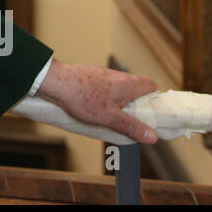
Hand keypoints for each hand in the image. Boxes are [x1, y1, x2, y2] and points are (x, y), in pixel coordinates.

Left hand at [37, 60, 159, 143]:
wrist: (55, 82)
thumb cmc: (82, 98)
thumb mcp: (110, 118)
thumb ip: (132, 127)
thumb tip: (153, 136)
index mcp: (127, 84)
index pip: (152, 85)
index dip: (156, 99)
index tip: (154, 113)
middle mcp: (117, 76)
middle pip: (136, 88)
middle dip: (137, 104)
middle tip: (134, 120)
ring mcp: (102, 74)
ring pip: (119, 88)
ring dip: (120, 102)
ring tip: (115, 118)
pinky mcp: (90, 76)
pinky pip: (104, 88)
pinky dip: (106, 98)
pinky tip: (97, 109)